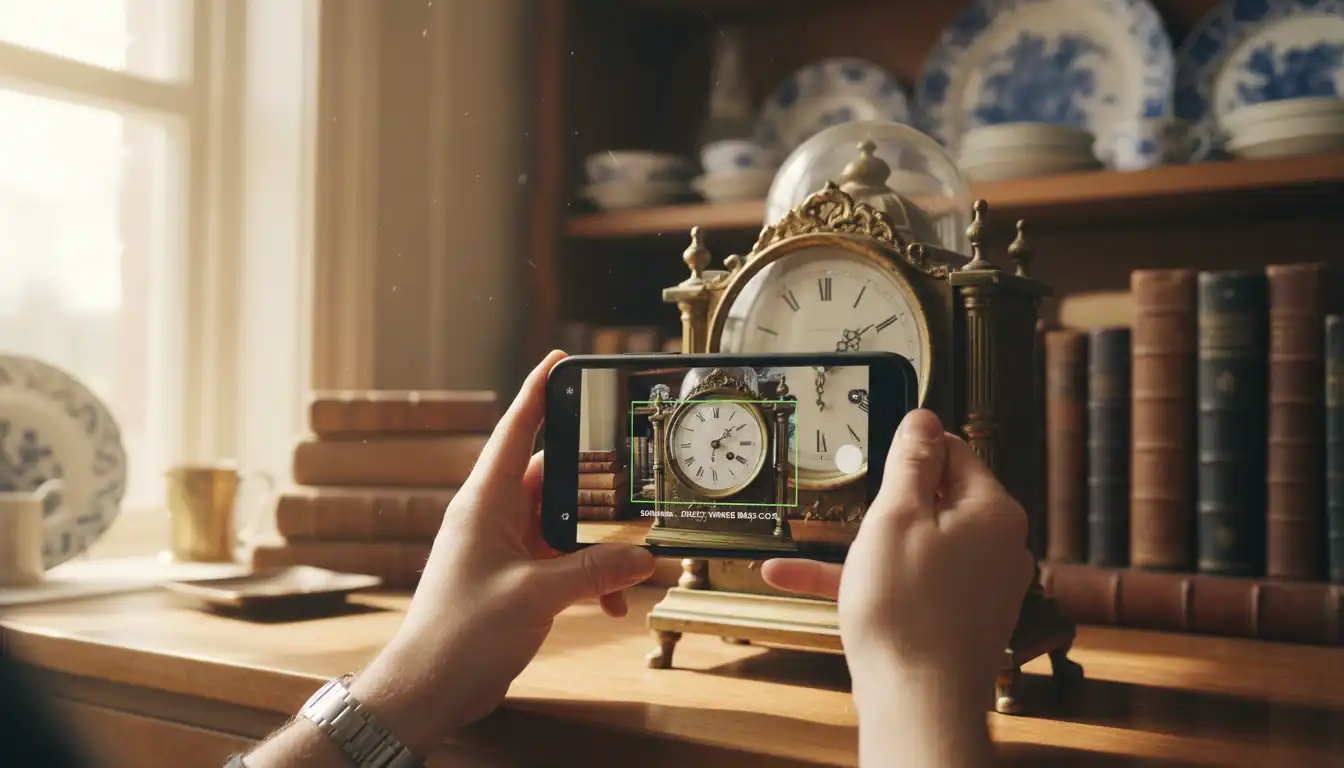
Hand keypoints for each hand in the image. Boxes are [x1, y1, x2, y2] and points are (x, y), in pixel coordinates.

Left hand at [346, 351, 655, 753]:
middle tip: (639, 485)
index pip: (516, 431)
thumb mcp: (534, 596)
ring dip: (598, 545)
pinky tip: (610, 603)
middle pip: (556, 480)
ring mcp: (505, 547)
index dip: (538, 392)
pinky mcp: (516, 578)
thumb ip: (592, 572)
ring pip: (564, 526)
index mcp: (486, 502)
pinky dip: (589, 576)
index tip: (560, 360)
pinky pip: (562, 561)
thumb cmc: (459, 636)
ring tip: (632, 561)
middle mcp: (495, 516)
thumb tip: (642, 556)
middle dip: (599, 491)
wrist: (430, 689)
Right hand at [760, 409, 1032, 763]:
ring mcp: (978, 586)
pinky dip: (864, 578)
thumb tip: (924, 418)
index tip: (875, 448)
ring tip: (807, 539)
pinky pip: (907, 583)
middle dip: (883, 500)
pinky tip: (797, 579)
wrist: (917, 701)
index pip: (955, 452)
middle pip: (936, 500)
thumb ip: (911, 462)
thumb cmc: (907, 609)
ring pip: (914, 545)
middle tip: (845, 497)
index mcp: (992, 511)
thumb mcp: (896, 516)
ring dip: (860, 542)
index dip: (911, 447)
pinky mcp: (955, 619)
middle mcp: (996, 546)